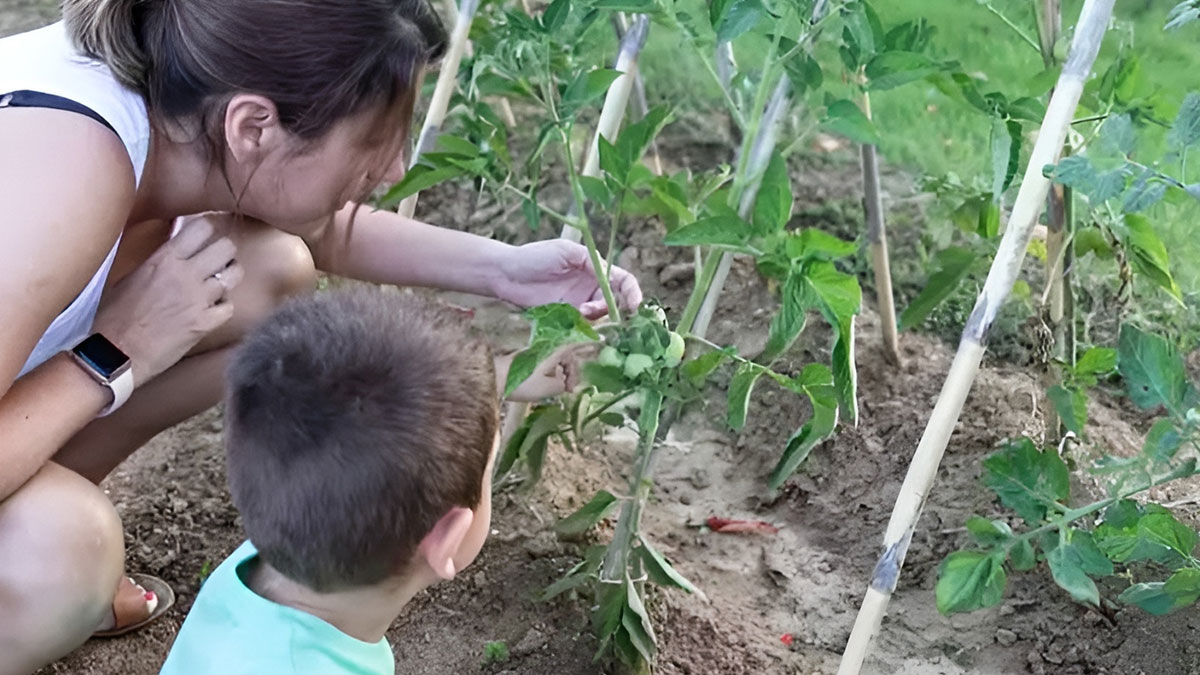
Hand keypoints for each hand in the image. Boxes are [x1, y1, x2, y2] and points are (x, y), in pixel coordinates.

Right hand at [92, 217, 242, 383]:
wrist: (114, 352)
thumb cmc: (115, 316)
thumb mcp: (132, 276)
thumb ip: (158, 261)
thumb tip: (175, 252)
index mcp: (164, 258)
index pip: (202, 227)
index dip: (208, 232)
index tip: (205, 240)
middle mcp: (185, 274)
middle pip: (227, 247)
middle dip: (225, 254)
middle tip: (217, 263)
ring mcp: (198, 298)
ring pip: (234, 275)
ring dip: (229, 279)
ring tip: (218, 286)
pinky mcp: (205, 323)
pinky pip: (230, 307)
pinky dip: (224, 308)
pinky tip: (212, 312)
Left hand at [492, 240, 642, 319]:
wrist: (505, 274)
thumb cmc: (534, 256)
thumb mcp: (565, 252)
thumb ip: (590, 262)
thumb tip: (610, 275)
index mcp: (594, 267)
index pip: (622, 280)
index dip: (632, 292)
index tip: (634, 304)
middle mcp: (590, 287)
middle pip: (615, 301)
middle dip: (612, 307)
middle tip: (596, 308)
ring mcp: (578, 303)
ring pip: (601, 315)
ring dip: (597, 316)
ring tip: (580, 312)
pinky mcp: (566, 318)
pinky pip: (584, 326)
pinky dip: (585, 326)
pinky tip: (575, 319)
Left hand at [505, 342, 599, 401]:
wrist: (494, 378)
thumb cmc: (523, 382)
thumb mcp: (548, 388)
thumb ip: (562, 385)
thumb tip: (563, 383)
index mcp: (554, 351)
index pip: (573, 351)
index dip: (576, 369)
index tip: (573, 387)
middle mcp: (545, 348)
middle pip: (564, 356)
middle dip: (569, 374)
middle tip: (567, 390)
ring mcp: (534, 353)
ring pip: (554, 361)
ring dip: (559, 375)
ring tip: (556, 390)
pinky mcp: (525, 359)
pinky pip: (544, 363)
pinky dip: (548, 374)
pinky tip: (544, 386)